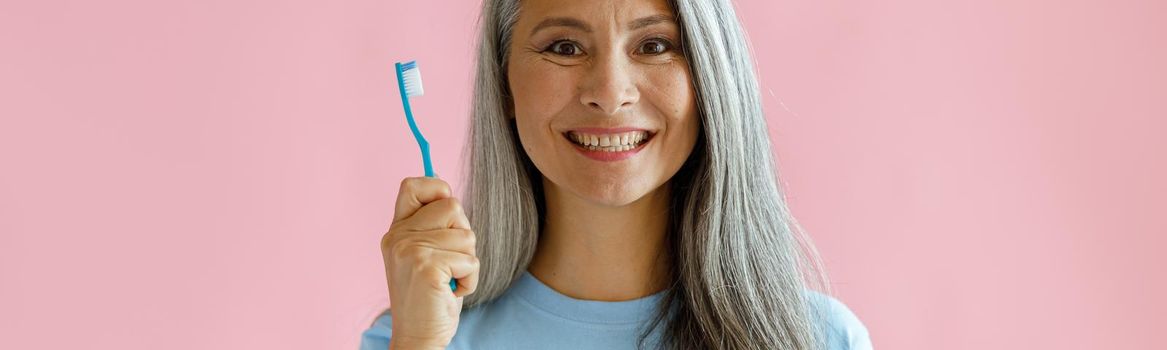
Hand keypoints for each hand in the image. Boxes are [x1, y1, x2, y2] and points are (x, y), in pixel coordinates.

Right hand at [381, 177, 478, 347]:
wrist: (417, 338)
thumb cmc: (429, 298)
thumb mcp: (423, 255)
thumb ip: (430, 226)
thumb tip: (445, 188)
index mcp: (396, 231)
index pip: (412, 185)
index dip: (437, 188)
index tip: (447, 213)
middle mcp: (398, 237)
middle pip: (452, 206)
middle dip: (463, 233)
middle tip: (450, 262)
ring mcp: (410, 251)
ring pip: (467, 235)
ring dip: (468, 262)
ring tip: (449, 281)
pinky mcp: (427, 267)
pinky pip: (471, 260)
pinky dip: (470, 280)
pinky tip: (452, 292)